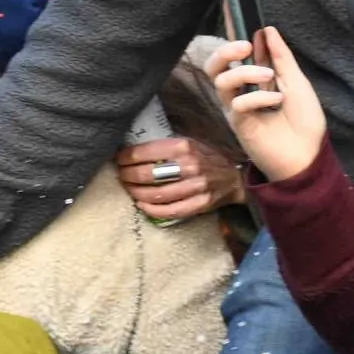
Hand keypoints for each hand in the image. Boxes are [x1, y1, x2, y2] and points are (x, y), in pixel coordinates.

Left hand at [115, 132, 245, 220]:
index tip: (118, 160)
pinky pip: (170, 211)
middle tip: (121, 176)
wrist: (235, 177)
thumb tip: (132, 149)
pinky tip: (141, 204)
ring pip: (156, 194)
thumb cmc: (206, 157)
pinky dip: (151, 209)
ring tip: (129, 189)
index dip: (125, 158)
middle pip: (147, 174)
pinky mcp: (201, 204)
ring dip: (136, 193)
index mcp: (184, 147)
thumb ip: (165, 146)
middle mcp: (190, 166)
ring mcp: (197, 187)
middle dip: (127, 176)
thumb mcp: (189, 142)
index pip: (145, 152)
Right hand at [202, 29, 325, 184]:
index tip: (248, 29)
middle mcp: (240, 93)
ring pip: (221, 81)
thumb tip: (267, 30)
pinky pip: (238, 103)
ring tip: (269, 76)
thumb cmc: (304, 121)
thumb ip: (281, 57)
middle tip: (245, 47)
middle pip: (213, 67)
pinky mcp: (238, 124)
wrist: (308, 155)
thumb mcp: (296, 82)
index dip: (234, 42)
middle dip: (225, 52)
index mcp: (253, 81)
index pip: (233, 57)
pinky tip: (276, 101)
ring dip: (245, 72)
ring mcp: (236, 108)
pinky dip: (258, 97)